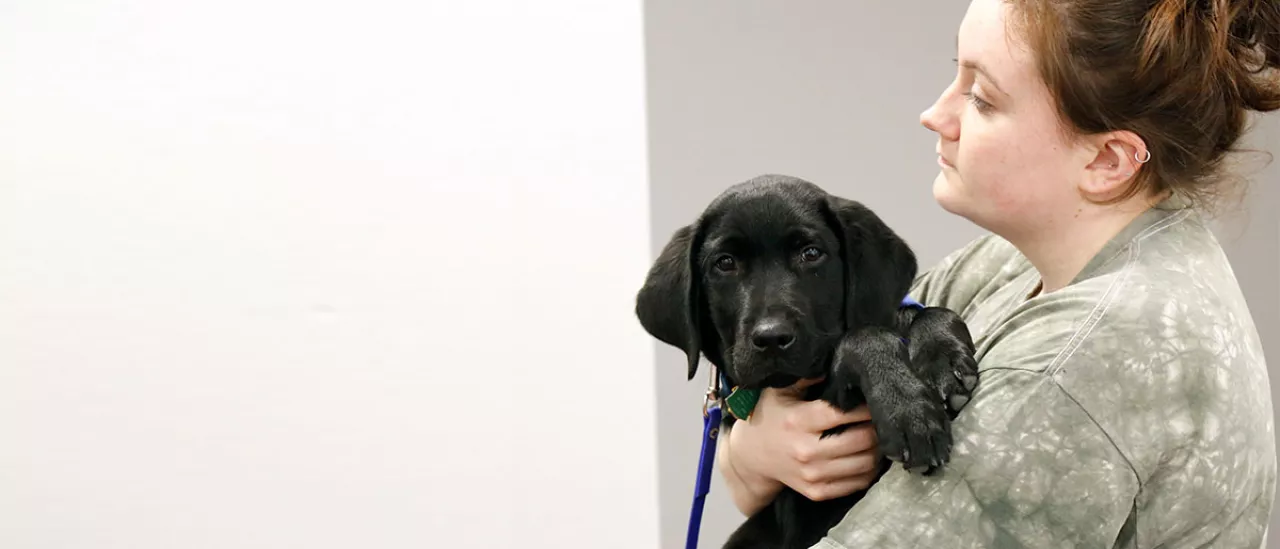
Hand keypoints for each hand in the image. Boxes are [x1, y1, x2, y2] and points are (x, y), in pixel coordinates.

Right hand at [722, 377, 880, 507]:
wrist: (751, 457)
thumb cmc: (770, 416)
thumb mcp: (779, 390)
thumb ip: (806, 377)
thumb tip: (836, 361)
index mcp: (797, 421)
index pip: (842, 413)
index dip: (863, 407)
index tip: (871, 399)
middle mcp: (806, 450)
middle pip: (861, 440)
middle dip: (876, 427)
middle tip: (881, 418)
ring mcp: (812, 475)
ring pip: (865, 464)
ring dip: (877, 449)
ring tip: (878, 436)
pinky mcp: (817, 492)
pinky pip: (857, 483)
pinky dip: (869, 470)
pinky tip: (867, 455)